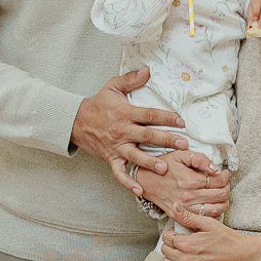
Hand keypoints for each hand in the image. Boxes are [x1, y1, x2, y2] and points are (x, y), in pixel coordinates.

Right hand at [71, 68, 186, 192]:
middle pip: (147, 136)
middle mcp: (122, 131)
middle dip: (166, 140)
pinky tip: (140, 191)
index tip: (181, 121)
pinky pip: (119, 173)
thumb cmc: (98, 104)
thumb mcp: (112, 86)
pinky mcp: (110, 159)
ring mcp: (116, 147)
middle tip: (183, 144)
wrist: (76, 121)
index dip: (166, 118)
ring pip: (135, 156)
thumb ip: (131, 79)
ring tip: (165, 168)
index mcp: (125, 113)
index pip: (149, 115)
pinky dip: (128, 182)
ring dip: (150, 162)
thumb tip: (148, 70)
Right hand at [137, 150, 230, 222]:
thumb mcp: (180, 155)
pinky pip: (205, 218)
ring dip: (224, 201)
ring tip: (221, 193)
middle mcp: (189, 196)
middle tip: (224, 183)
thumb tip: (216, 168)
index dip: (226, 176)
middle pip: (221, 195)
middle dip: (227, 187)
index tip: (224, 173)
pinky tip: (213, 204)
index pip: (219, 181)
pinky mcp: (181, 216)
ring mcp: (186, 208)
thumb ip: (200, 159)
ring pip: (217, 209)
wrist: (145, 180)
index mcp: (191, 180)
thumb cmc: (163, 166)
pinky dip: (214, 212)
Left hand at [161, 209, 260, 260]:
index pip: (166, 238)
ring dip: (170, 258)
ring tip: (179, 252)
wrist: (243, 257)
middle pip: (165, 251)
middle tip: (180, 240)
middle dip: (170, 244)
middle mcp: (186, 260)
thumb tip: (175, 207)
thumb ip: (189, 217)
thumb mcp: (209, 223)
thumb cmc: (228, 239)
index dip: (171, 232)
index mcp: (188, 244)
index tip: (177, 232)